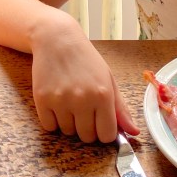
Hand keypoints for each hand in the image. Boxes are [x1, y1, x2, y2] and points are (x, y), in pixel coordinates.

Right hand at [30, 23, 139, 143]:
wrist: (57, 39)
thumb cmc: (85, 60)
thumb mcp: (108, 80)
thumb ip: (121, 109)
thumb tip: (134, 132)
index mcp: (103, 95)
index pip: (107, 135)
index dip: (104, 132)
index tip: (100, 123)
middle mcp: (82, 99)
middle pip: (87, 137)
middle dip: (87, 128)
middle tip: (84, 110)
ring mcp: (60, 100)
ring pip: (67, 132)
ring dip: (69, 123)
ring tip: (69, 102)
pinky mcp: (42, 99)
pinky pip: (49, 126)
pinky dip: (53, 120)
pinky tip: (56, 104)